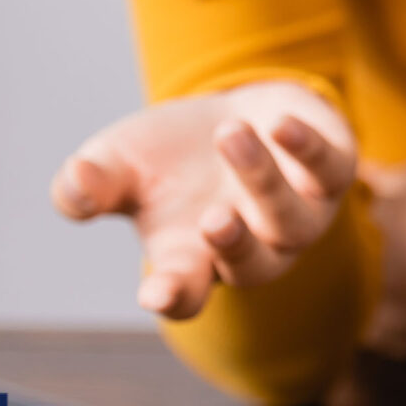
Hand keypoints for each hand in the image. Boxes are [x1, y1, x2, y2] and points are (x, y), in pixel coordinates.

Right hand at [51, 81, 357, 319]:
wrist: (233, 110)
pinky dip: (307, 149)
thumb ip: (88, 186)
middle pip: (252, 268)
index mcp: (193, 258)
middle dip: (235, 246)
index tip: (155, 294)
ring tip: (229, 134)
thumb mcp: (117, 164)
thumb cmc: (169, 156)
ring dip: (259, 178)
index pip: (185, 294)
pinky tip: (281, 124)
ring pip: (290, 218)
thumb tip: (74, 187)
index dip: (172, 296)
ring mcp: (297, 213)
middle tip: (213, 219)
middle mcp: (252, 245)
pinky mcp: (331, 171)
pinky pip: (331, 171)